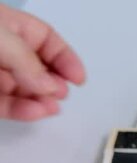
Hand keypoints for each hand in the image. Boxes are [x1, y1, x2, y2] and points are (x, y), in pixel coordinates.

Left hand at [0, 4, 84, 120]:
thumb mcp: (1, 39)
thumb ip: (27, 61)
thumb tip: (50, 85)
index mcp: (7, 26)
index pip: (46, 40)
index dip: (65, 58)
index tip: (79, 78)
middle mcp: (1, 50)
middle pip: (37, 68)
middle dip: (53, 83)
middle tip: (62, 93)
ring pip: (22, 89)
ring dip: (41, 101)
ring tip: (52, 108)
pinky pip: (5, 104)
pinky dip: (21, 111)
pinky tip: (35, 112)